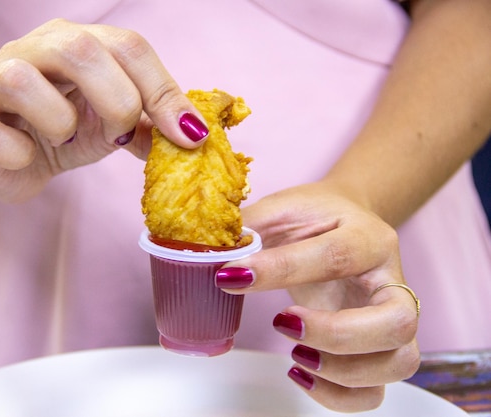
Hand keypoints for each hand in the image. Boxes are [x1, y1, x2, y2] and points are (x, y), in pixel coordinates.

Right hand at [0, 19, 207, 201]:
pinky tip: (27, 156)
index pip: (129, 47)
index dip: (163, 91)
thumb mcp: (113, 120)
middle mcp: (34, 51)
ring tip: (64, 139)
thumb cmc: (61, 124)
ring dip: (59, 122)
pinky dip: (18, 153)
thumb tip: (196, 135)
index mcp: (77, 43)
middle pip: (80, 50)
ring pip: (21, 80)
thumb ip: (150, 122)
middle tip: (120, 135)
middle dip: (116, 101)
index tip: (189, 136)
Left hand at [216, 182, 420, 411]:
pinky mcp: (381, 347)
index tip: (232, 277)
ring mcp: (393, 318)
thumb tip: (211, 256)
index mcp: (368, 237)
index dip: (282, 271)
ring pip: (399, 362)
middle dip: (335, 335)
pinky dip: (340, 397)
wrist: (350, 220)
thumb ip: (251, 228)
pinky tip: (301, 374)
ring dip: (343, 372)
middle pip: (396, 322)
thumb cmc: (317, 217)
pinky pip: (377, 390)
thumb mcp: (283, 209)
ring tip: (296, 355)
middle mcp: (391, 280)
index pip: (336, 257)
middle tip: (283, 323)